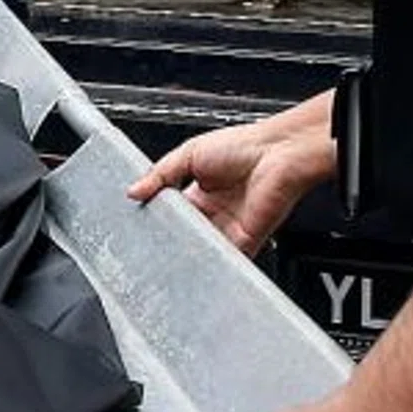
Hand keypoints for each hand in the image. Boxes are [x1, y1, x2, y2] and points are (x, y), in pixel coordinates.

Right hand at [126, 115, 326, 255]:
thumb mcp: (190, 152)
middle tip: (149, 245)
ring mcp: (229, 228)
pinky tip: (194, 264)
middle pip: (185, 233)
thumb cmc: (244, 145)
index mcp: (200, 189)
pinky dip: (210, 266)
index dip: (157, 218)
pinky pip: (224, 261)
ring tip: (165, 257)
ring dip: (186, 254)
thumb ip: (160, 173)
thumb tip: (134, 190)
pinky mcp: (243, 242)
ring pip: (201, 250)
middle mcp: (215, 210)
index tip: (140, 224)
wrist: (278, 154)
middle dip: (169, 239)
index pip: (172, 211)